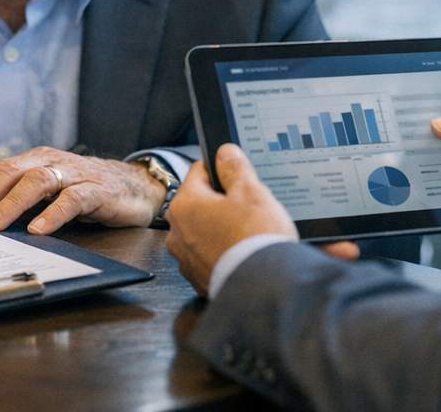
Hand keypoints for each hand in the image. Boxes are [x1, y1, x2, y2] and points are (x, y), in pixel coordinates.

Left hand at [0, 146, 163, 234]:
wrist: (135, 187)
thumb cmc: (83, 193)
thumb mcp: (46, 195)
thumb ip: (18, 203)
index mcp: (32, 161)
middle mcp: (49, 161)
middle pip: (7, 173)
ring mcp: (74, 173)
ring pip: (36, 183)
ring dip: (10, 204)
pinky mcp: (97, 190)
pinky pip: (72, 200)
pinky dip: (53, 214)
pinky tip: (38, 230)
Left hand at [167, 145, 354, 293]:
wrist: (263, 289)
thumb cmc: (255, 238)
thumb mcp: (250, 191)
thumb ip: (234, 167)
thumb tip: (224, 152)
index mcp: (185, 204)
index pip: (199, 171)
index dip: (222, 169)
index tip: (237, 174)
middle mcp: (177, 231)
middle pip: (201, 202)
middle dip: (223, 202)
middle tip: (249, 207)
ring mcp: (186, 257)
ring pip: (205, 230)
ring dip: (222, 227)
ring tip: (249, 232)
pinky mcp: (198, 278)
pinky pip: (210, 255)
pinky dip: (224, 251)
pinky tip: (243, 251)